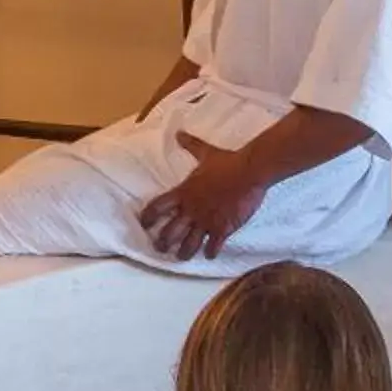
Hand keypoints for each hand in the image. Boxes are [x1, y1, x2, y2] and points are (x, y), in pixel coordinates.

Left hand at [138, 133, 270, 262]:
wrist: (248, 172)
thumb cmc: (227, 162)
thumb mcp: (206, 153)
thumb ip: (191, 145)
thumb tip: (179, 133)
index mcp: (184, 192)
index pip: (157, 207)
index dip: (148, 216)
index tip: (143, 223)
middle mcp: (191, 209)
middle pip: (169, 232)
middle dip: (162, 243)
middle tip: (160, 248)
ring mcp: (206, 221)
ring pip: (189, 244)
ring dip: (183, 252)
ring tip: (180, 257)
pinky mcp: (222, 228)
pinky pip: (213, 246)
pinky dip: (210, 252)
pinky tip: (210, 255)